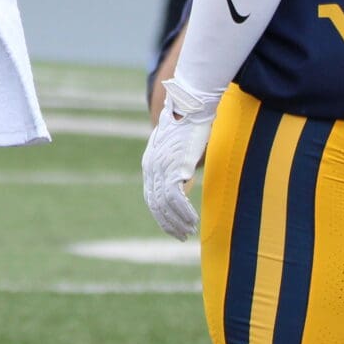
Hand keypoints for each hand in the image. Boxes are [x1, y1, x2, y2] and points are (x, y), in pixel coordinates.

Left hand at [142, 89, 217, 239]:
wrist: (191, 107)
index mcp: (150, 163)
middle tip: (180, 236)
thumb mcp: (177, 147)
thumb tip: (184, 184)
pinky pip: (176, 198)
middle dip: (167, 223)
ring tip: (189, 231)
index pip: (150, 197)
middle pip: (155, 204)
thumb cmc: (188, 124)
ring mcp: (161, 168)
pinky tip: (193, 221)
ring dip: (178, 221)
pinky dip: (184, 212)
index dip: (160, 215)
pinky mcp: (174, 167)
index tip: (171, 228)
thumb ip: (176, 165)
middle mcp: (151, 167)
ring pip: (165, 205)